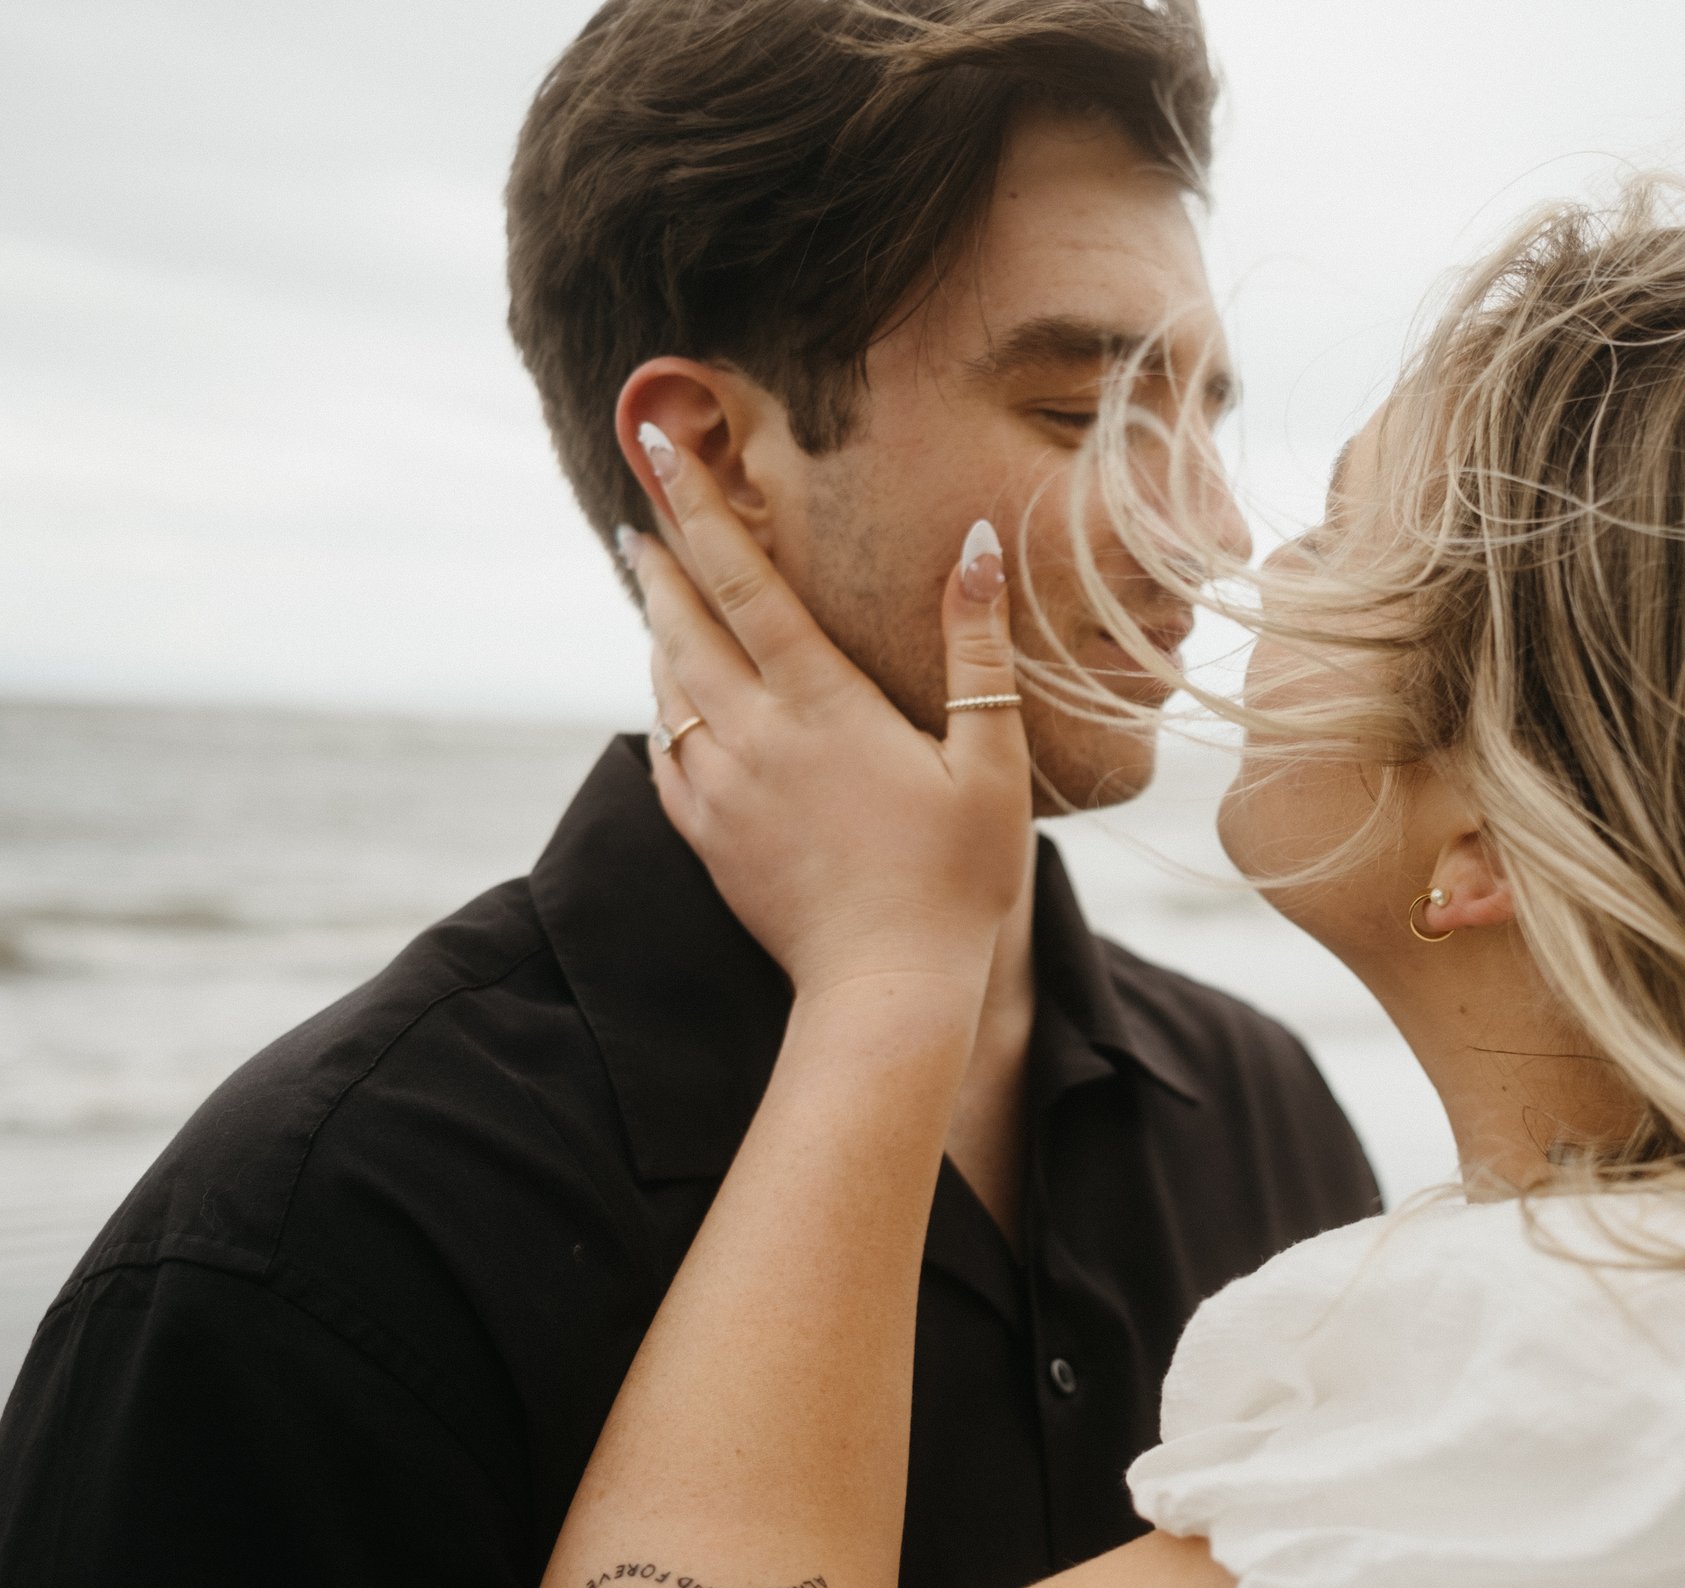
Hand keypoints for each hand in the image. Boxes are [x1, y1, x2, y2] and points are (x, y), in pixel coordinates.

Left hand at [626, 422, 1031, 997]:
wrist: (886, 988)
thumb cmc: (955, 877)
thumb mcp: (989, 758)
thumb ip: (976, 648)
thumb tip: (976, 548)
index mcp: (822, 704)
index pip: (744, 582)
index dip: (701, 509)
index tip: (663, 449)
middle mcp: (754, 736)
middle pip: (685, 623)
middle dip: (662, 558)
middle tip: (642, 506)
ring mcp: (721, 789)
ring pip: (666, 685)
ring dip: (658, 627)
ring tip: (657, 589)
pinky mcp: (709, 836)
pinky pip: (665, 751)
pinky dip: (661, 704)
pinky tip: (669, 695)